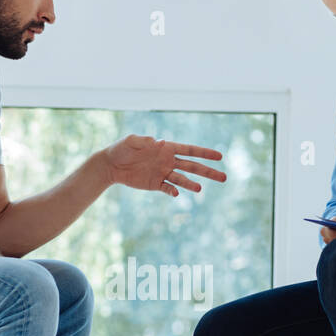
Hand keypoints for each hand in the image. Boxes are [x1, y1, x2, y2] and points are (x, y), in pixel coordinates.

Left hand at [103, 135, 225, 196]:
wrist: (111, 165)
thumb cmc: (121, 149)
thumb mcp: (131, 141)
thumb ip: (145, 141)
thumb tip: (161, 142)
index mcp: (166, 148)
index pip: (190, 150)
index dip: (205, 153)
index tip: (219, 156)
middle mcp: (168, 161)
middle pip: (192, 166)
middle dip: (208, 171)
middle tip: (224, 177)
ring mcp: (163, 173)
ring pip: (182, 179)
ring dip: (191, 184)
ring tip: (200, 189)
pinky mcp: (155, 184)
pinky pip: (168, 188)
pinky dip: (173, 191)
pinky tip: (176, 194)